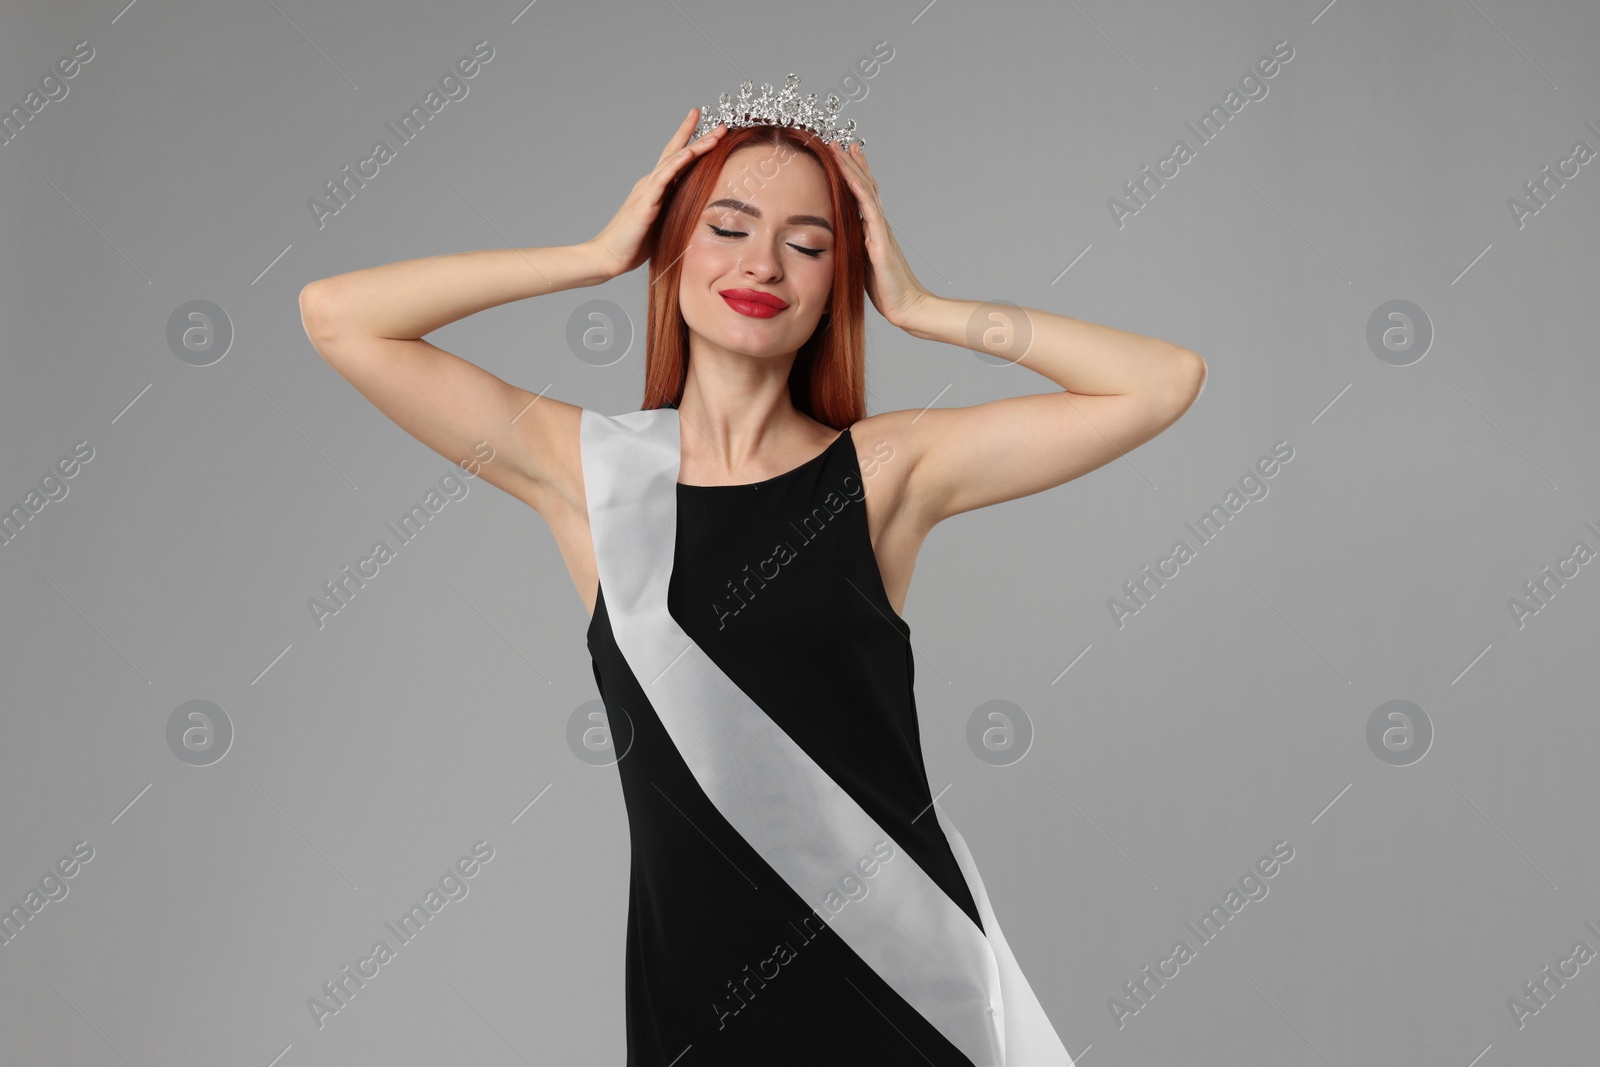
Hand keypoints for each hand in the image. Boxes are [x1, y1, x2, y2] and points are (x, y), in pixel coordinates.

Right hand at [585, 108, 725, 278]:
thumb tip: (700, 213)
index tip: (712, 130)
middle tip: (721, 124)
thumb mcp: (663, 225)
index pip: (677, 160)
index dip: (693, 142)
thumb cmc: (634, 244)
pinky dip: (677, 164)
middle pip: (677, 153)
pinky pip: (663, 179)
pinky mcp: (645, 203)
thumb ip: (676, 213)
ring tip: (715, 135)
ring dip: (695, 146)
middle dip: (699, 137)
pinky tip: (689, 153)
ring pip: (674, 161)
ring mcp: (647, 191)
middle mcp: (651, 184)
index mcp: (657, 188)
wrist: (609, 256)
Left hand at [831, 141, 930, 328]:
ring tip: (841, 148)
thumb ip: (856, 247)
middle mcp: (879, 225)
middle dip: (853, 163)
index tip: (844, 155)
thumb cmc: (887, 290)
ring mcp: (881, 231)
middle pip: (865, 186)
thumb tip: (843, 236)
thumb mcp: (864, 264)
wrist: (907, 307)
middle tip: (841, 142)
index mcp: (875, 230)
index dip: (855, 174)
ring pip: (866, 191)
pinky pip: (868, 210)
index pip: (864, 196)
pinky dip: (858, 190)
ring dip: (853, 168)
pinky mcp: (881, 241)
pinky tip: (849, 176)